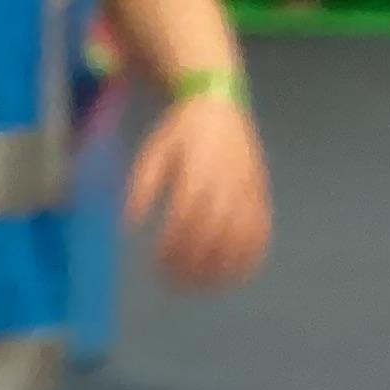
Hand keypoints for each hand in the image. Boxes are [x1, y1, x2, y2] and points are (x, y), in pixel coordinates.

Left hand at [127, 93, 271, 288]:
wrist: (218, 103)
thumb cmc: (180, 130)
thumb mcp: (152, 152)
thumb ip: (141, 188)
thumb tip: (127, 227)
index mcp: (198, 171)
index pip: (187, 219)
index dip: (173, 247)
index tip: (157, 262)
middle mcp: (227, 182)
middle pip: (214, 234)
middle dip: (193, 263)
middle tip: (172, 281)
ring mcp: (248, 189)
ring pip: (241, 238)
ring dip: (221, 267)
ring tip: (199, 286)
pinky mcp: (261, 193)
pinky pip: (262, 231)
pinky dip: (251, 258)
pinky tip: (233, 276)